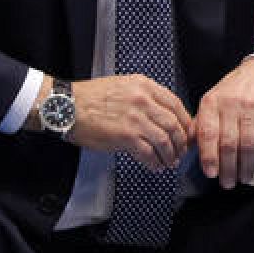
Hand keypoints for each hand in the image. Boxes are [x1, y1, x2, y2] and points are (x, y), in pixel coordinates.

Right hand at [69, 75, 193, 169]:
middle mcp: (143, 100)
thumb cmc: (91, 97)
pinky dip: (154, 162)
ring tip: (169, 162)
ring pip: (165, 140)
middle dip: (181, 142)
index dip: (185, 121)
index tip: (186, 132)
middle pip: (174, 124)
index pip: (176, 104)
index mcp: (145, 86)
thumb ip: (144, 97)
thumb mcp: (123, 85)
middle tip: (181, 151)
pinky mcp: (125, 136)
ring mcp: (135, 119)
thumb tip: (162, 115)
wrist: (67, 107)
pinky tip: (155, 166)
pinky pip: (148, 152)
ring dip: (170, 154)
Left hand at [194, 57, 253, 187]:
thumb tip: (186, 149)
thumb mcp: (211, 101)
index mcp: (212, 103)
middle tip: (227, 182)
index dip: (209, 156)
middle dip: (228, 167)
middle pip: (229, 143)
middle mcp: (231, 105)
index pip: (208, 133)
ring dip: (246, 166)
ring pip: (249, 145)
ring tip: (243, 177)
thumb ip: (200, 124)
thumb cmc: (233, 90)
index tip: (210, 172)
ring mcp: (252, 109)